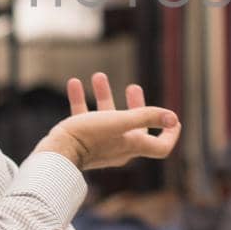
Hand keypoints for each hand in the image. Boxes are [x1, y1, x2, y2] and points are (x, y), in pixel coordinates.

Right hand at [36, 72, 180, 171]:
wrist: (56, 153)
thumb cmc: (88, 137)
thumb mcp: (119, 122)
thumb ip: (145, 117)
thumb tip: (173, 117)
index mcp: (132, 145)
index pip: (161, 146)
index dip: (171, 134)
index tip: (174, 119)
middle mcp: (119, 147)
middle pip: (135, 128)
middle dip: (135, 105)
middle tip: (133, 87)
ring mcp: (100, 145)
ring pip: (106, 118)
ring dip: (105, 96)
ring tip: (99, 76)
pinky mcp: (82, 141)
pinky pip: (84, 118)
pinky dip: (81, 101)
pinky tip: (74, 83)